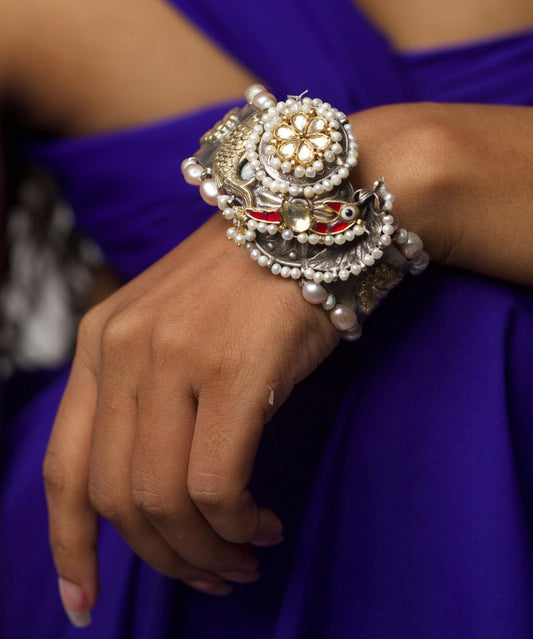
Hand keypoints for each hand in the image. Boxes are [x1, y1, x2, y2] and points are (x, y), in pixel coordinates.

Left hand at [43, 213, 338, 623]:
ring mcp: (175, 358)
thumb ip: (145, 397)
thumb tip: (146, 491)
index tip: (85, 600)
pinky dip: (238, 523)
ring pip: (165, 500)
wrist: (312, 217)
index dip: (71, 546)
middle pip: (116, 498)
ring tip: (240, 556)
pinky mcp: (234, 373)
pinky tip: (263, 523)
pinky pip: (219, 485)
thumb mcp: (176, 330)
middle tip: (209, 576)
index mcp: (99, 341)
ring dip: (203, 549)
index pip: (63, 468)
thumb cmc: (250, 282)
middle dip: (162, 558)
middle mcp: (123, 349)